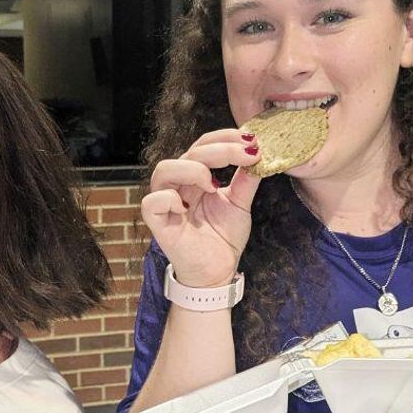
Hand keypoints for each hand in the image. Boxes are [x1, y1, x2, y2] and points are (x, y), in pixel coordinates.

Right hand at [141, 128, 262, 286]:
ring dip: (192, 169)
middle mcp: (179, 185)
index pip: (204, 145)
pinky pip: (152, 202)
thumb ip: (246, 180)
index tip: (252, 141)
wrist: (216, 273)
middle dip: (220, 150)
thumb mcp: (240, 204)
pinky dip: (169, 199)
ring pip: (164, 170)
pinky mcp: (157, 223)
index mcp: (196, 176)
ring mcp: (166, 202)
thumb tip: (259, 153)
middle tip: (247, 154)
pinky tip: (187, 207)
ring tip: (214, 184)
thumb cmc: (222, 238)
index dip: (226, 138)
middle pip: (189, 152)